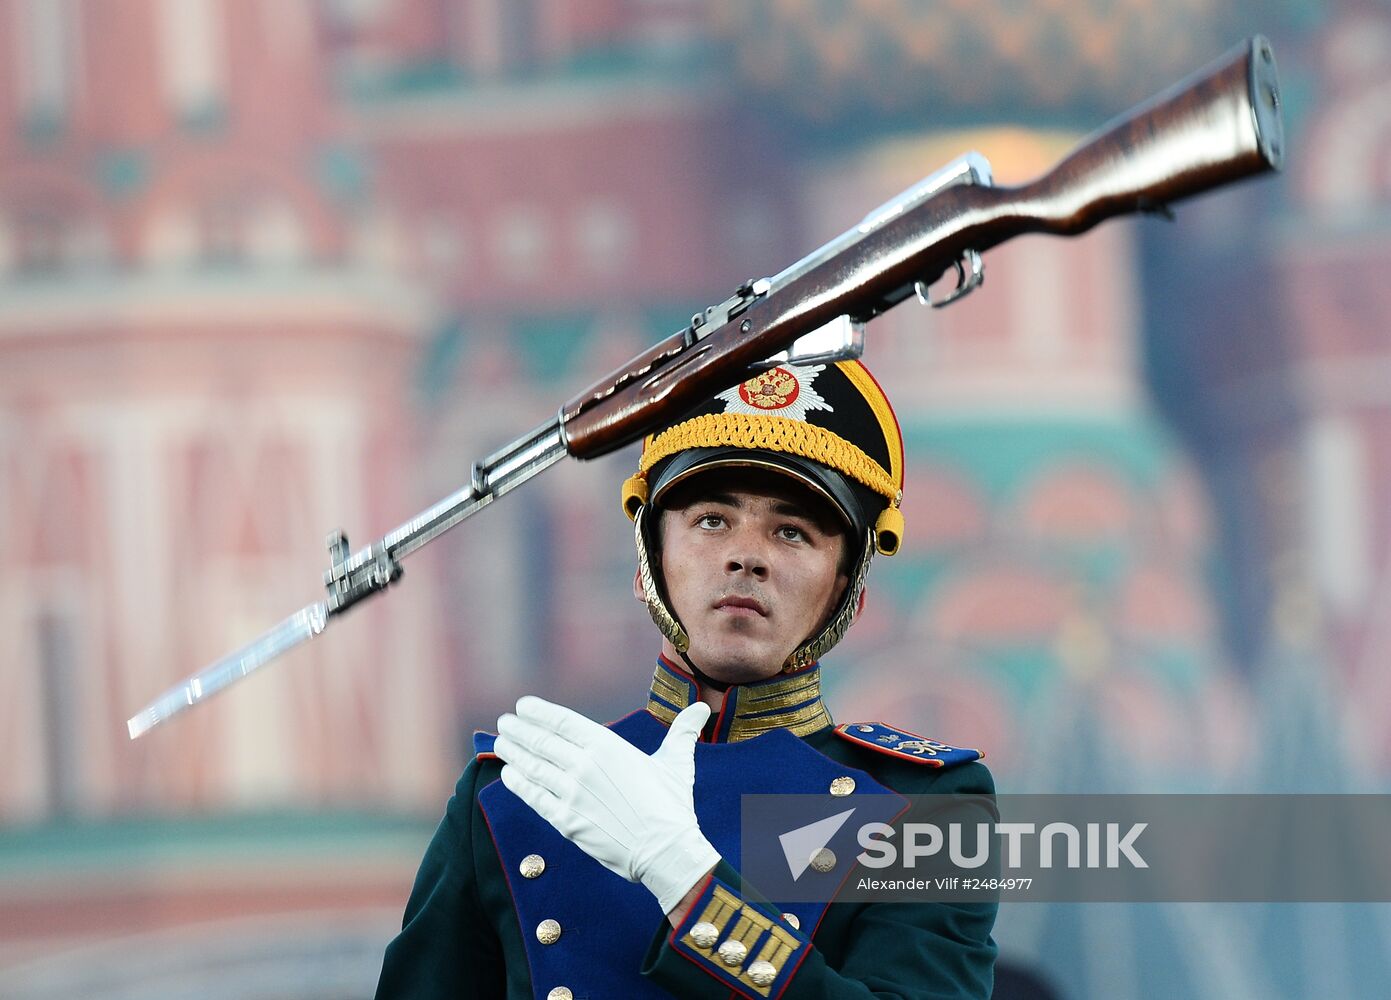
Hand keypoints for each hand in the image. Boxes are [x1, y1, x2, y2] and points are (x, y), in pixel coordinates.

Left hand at [495, 696, 719, 914]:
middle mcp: (584, 765)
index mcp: (607, 746)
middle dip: (519, 730)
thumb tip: (702, 709)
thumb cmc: (672, 806)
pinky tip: (509, 775)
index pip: (563, 722)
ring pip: (533, 767)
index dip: (538, 712)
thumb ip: (682, 732)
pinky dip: (518, 784)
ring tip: (501, 742)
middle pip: (542, 742)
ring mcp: (572, 794)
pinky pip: (534, 798)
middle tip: (504, 722)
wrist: (666, 851)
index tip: (522, 706)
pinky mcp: (566, 821)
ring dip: (513, 753)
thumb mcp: (676, 763)